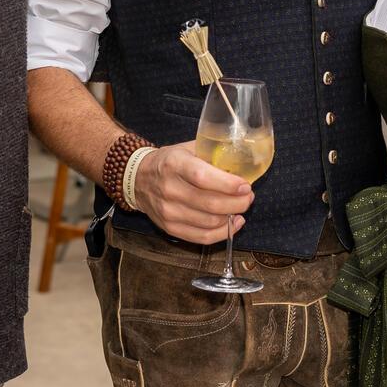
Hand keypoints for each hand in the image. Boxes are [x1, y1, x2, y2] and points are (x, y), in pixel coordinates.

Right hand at [131, 141, 253, 243]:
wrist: (138, 179)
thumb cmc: (169, 162)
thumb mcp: (187, 149)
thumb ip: (211, 154)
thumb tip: (242, 164)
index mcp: (174, 164)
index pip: (203, 177)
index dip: (228, 184)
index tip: (245, 186)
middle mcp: (169, 189)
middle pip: (210, 204)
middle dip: (237, 203)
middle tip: (248, 197)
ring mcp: (168, 212)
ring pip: (209, 222)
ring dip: (232, 217)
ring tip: (241, 207)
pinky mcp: (170, 228)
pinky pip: (202, 237)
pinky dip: (223, 232)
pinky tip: (233, 222)